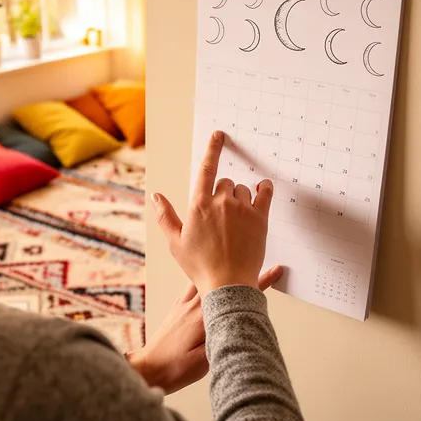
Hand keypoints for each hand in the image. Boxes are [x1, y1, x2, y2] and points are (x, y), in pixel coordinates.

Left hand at [128, 265, 283, 393]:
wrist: (147, 368)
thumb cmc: (174, 368)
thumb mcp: (204, 361)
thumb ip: (222, 340)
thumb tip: (240, 326)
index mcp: (204, 317)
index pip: (237, 295)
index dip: (259, 282)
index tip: (274, 271)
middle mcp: (194, 305)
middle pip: (224, 280)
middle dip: (243, 271)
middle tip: (259, 261)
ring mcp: (184, 303)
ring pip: (208, 277)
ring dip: (224, 271)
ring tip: (237, 265)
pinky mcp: (177, 307)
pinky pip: (194, 284)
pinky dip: (206, 277)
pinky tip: (210, 276)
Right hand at [153, 130, 273, 293]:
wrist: (227, 284)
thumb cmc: (199, 266)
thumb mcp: (175, 242)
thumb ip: (165, 215)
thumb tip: (155, 196)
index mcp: (199, 205)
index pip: (207, 168)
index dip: (213, 149)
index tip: (219, 136)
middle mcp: (221, 202)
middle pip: (225, 183)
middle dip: (223, 193)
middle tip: (222, 216)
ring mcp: (242, 209)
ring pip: (243, 190)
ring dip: (241, 197)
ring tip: (237, 220)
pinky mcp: (260, 219)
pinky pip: (265, 193)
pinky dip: (264, 189)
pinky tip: (262, 191)